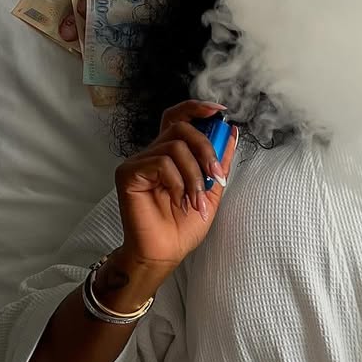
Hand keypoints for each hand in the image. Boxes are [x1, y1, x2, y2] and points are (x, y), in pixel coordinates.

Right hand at [115, 99, 237, 270]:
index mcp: (171, 154)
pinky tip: (177, 201)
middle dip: (206, 148)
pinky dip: (177, 182)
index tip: (221, 111)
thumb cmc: (183, 226)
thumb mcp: (211, 192)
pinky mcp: (128, 173)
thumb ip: (220, 162)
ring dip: (194, 175)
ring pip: (174, 147)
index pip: (178, 118)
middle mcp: (153, 153)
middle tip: (216, 176)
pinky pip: (160, 163)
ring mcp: (139, 162)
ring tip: (196, 200)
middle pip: (181, 127)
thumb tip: (232, 133)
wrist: (165, 252)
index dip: (197, 108)